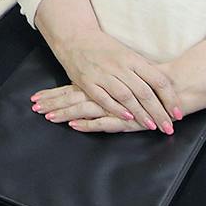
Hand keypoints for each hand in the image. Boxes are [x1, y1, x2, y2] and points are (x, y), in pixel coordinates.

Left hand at [29, 83, 151, 132]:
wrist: (170, 85)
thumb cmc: (143, 82)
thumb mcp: (120, 80)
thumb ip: (103, 85)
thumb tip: (81, 89)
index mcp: (99, 84)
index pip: (70, 90)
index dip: (53, 95)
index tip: (36, 98)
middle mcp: (102, 93)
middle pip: (72, 99)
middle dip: (52, 104)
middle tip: (34, 108)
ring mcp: (112, 105)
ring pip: (82, 109)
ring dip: (63, 113)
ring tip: (47, 117)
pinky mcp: (124, 117)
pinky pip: (102, 121)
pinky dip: (87, 124)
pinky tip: (74, 125)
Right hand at [50, 29, 178, 133]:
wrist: (74, 37)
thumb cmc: (104, 47)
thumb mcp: (127, 53)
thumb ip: (143, 69)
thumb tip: (163, 86)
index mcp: (132, 58)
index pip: (157, 80)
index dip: (169, 98)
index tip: (177, 113)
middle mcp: (119, 66)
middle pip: (144, 92)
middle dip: (158, 112)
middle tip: (168, 127)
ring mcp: (103, 74)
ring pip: (126, 97)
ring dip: (140, 114)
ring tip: (152, 126)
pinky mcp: (87, 81)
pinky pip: (104, 98)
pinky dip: (116, 109)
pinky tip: (127, 118)